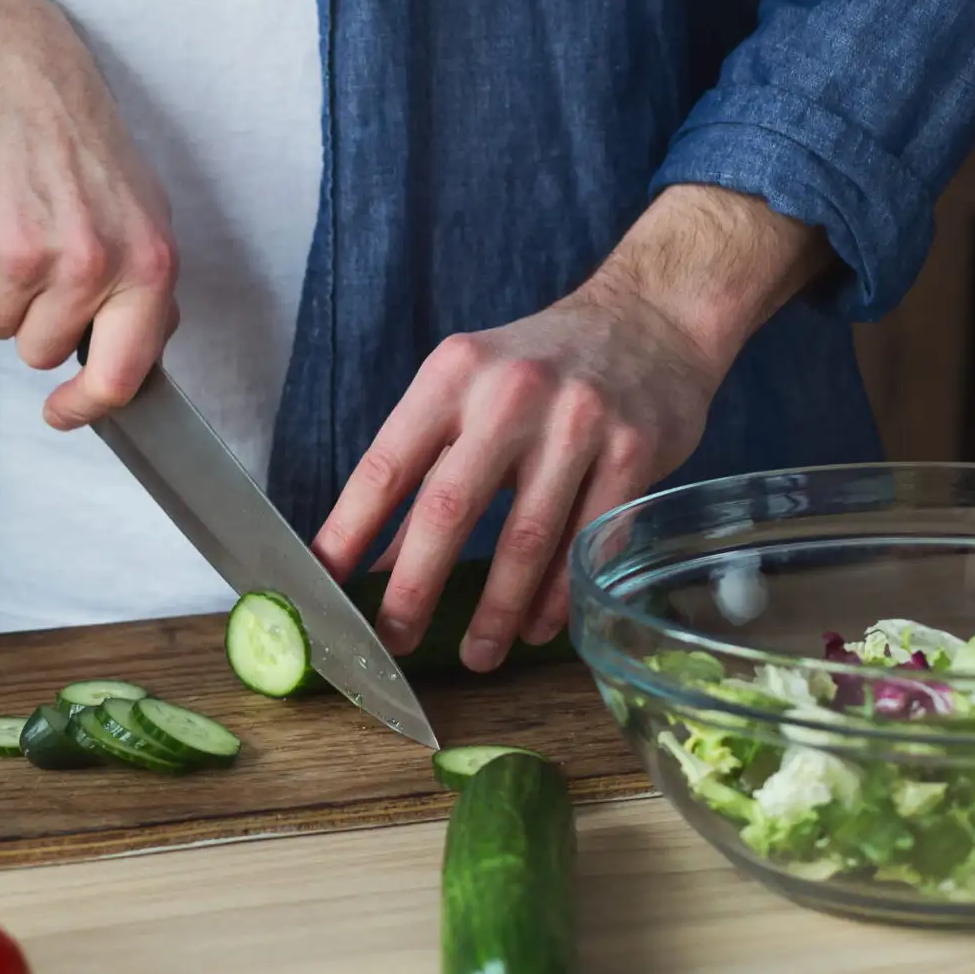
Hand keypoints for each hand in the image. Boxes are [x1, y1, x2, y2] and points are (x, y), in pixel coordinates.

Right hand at [0, 0, 176, 429]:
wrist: (12, 73)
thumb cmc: (77, 146)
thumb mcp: (140, 210)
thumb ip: (142, 289)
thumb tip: (135, 359)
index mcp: (148, 264)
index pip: (121, 376)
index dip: (85, 408)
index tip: (62, 414)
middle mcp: (94, 265)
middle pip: (42, 354)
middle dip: (34, 317)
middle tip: (41, 252)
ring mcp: (31, 255)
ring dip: (0, 289)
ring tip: (16, 224)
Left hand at [313, 186, 832, 668]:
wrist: (652, 317)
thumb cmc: (538, 368)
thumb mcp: (466, 398)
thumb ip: (422, 474)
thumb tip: (371, 564)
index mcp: (452, 376)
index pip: (385, 467)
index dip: (348, 532)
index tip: (323, 585)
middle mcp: (511, 394)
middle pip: (448, 509)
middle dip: (414, 588)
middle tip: (393, 641)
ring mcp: (578, 421)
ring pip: (526, 538)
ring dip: (495, 610)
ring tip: (475, 656)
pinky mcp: (635, 450)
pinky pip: (586, 541)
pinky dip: (558, 595)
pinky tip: (534, 628)